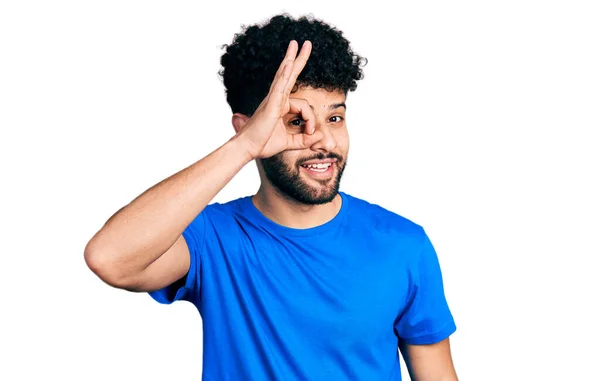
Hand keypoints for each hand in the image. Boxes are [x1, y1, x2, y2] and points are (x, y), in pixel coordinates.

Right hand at [234, 40, 320, 158]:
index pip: (304, 106)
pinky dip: (283, 75)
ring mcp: (273, 99)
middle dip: (299, 59)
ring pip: (284, 75)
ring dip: (290, 58)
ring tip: (296, 43)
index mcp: (281, 106)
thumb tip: (319, 137)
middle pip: (289, 74)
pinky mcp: (271, 104)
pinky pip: (279, 86)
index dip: (311, 119)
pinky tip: (288, 63)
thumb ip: (304, 140)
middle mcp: (277, 99)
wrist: (248, 148)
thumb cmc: (264, 143)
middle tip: (305, 43)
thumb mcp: (290, 142)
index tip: (311, 132)